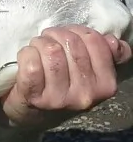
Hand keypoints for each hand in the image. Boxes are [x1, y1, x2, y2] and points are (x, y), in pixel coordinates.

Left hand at [0, 25, 131, 129]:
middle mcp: (86, 94)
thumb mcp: (88, 71)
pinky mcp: (35, 98)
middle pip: (70, 43)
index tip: (66, 36)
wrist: (30, 111)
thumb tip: (115, 42)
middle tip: (47, 40)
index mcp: (105, 84)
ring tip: (37, 48)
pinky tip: (27, 58)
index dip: (76, 30)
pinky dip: (26, 54)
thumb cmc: (60, 83)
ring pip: (51, 50)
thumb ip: (105, 55)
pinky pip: (31, 63)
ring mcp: (60, 98)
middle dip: (55, 35)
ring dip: (39, 43)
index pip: (94, 41)